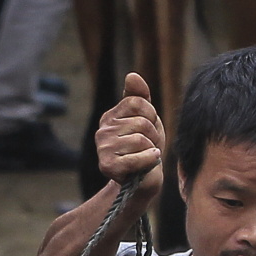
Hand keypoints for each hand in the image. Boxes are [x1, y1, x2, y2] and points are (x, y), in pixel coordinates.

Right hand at [95, 72, 165, 189]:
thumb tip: (132, 75)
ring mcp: (103, 148)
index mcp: (110, 117)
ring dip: (151, 149)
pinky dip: (149, 160)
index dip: (151, 115)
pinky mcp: (107, 166)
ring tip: (146, 156)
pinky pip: (138, 156)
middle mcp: (102, 131)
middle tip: (149, 147)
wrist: (143, 181)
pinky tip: (149, 163)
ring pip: (141, 139)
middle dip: (153, 135)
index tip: (149, 129)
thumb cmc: (145, 149)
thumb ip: (140, 97)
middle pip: (141, 122)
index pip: (137, 102)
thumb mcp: (146, 119)